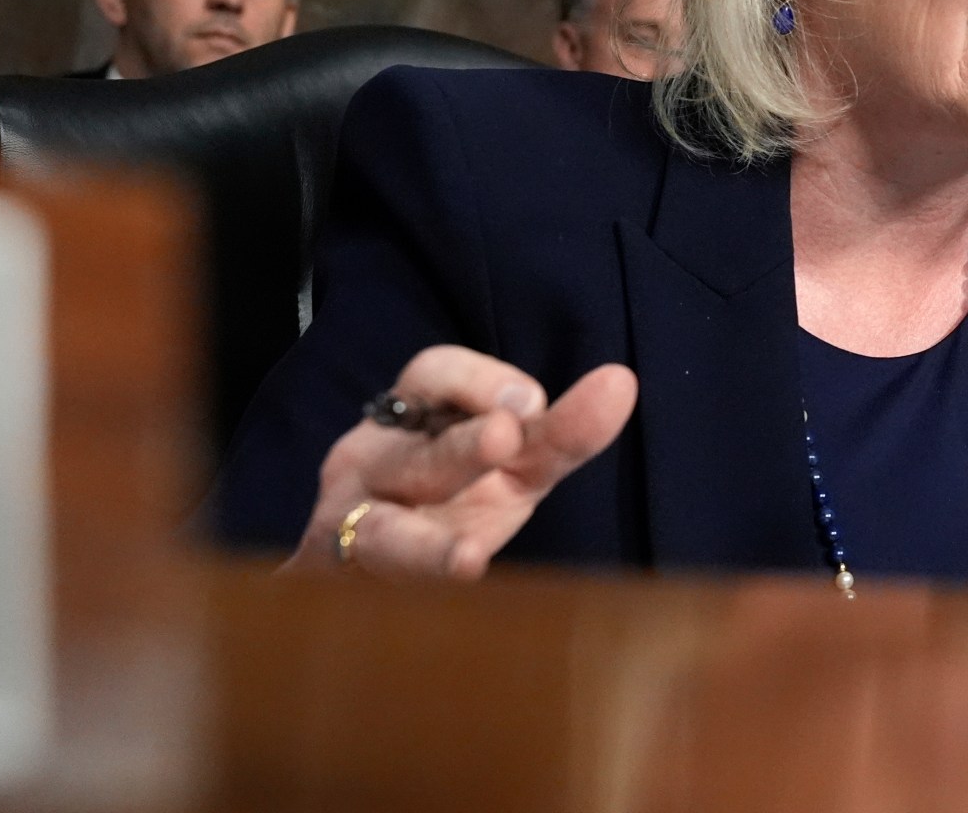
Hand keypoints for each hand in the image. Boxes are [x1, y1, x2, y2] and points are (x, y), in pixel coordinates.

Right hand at [287, 346, 637, 578]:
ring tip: (467, 559)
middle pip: (419, 455)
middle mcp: (375, 463)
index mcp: (412, 421)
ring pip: (386, 534)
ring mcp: (350, 526)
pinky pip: (381, 589)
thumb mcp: (514, 465)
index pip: (433, 376)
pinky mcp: (347, 580)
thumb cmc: (451, 500)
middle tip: (504, 438)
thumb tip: (620, 382)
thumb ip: (561, 433)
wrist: (358, 572)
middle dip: (462, 449)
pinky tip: (457, 588)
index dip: (478, 381)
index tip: (530, 404)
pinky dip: (414, 591)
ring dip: (427, 545)